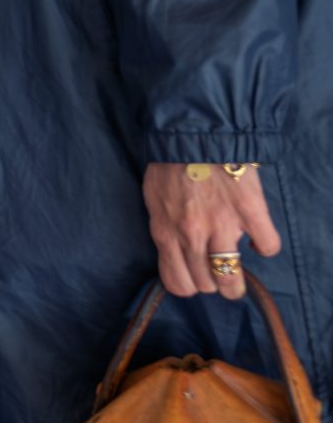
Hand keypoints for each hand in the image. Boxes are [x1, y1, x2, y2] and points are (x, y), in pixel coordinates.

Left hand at [148, 163, 280, 300]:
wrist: (194, 135)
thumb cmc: (169, 166)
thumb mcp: (154, 201)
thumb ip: (165, 229)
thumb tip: (175, 252)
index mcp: (165, 233)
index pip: (178, 282)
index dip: (190, 287)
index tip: (198, 281)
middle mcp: (191, 236)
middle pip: (206, 284)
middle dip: (213, 283)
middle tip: (219, 273)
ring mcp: (222, 226)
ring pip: (232, 277)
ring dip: (236, 281)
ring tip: (238, 273)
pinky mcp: (250, 212)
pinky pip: (267, 246)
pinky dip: (264, 247)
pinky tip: (257, 241)